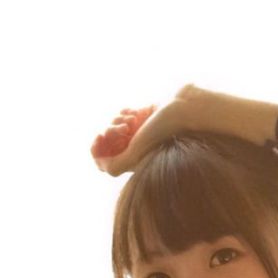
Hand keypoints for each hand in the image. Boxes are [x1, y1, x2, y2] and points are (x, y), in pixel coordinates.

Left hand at [90, 84, 204, 176]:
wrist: (180, 110)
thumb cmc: (161, 133)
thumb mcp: (135, 153)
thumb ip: (116, 165)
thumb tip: (101, 166)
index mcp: (132, 162)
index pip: (104, 162)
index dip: (97, 150)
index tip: (99, 136)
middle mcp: (133, 149)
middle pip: (107, 143)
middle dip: (110, 132)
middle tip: (122, 128)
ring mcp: (136, 133)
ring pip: (112, 127)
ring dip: (118, 120)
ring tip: (132, 121)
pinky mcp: (140, 118)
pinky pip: (121, 115)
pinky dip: (124, 112)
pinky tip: (135, 114)